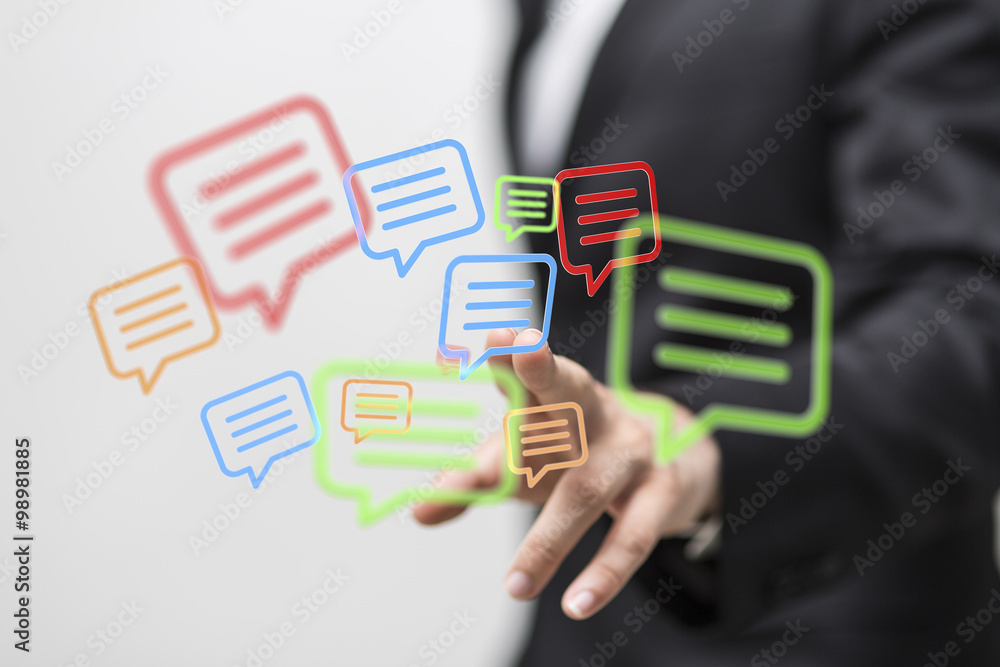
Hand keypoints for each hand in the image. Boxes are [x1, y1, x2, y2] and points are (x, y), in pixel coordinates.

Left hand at [414, 328, 720, 619]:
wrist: (674, 456)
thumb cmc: (578, 451)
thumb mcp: (526, 458)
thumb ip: (473, 482)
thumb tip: (417, 512)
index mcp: (555, 396)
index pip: (523, 373)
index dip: (503, 358)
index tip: (479, 342)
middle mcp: (593, 412)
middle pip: (567, 388)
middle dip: (539, 370)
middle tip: (517, 346)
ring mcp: (630, 451)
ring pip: (588, 490)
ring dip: (549, 540)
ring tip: (514, 586)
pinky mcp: (660, 494)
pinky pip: (633, 537)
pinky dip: (604, 574)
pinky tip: (576, 603)